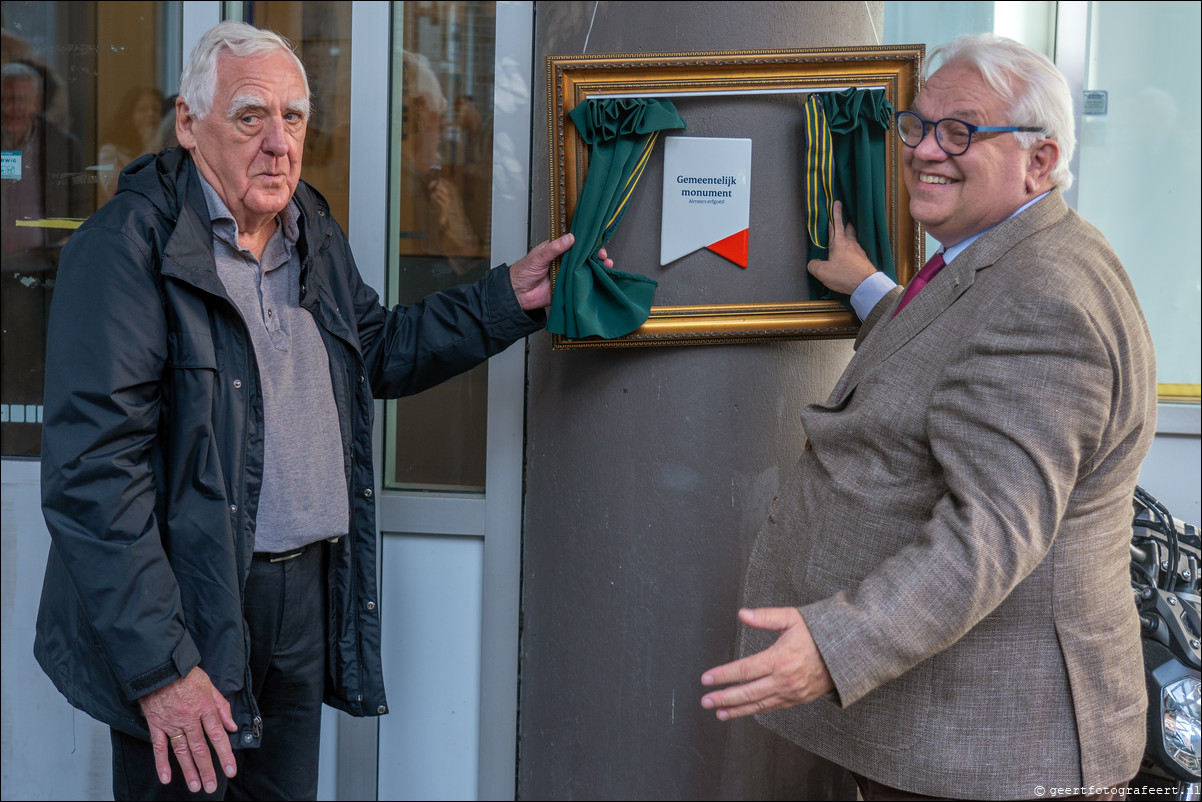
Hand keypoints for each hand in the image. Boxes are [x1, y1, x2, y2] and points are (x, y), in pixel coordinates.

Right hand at [138, 667, 237, 792]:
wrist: (160, 667)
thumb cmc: (186, 674)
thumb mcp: (210, 686)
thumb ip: (222, 707)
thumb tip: (232, 727)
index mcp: (205, 708)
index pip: (218, 736)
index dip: (225, 755)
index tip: (230, 770)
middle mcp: (189, 718)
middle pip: (200, 748)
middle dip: (207, 770)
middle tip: (212, 786)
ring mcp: (171, 723)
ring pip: (182, 751)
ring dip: (189, 770)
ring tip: (195, 786)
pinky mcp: (156, 725)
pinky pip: (159, 747)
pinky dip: (161, 763)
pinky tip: (166, 778)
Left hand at [509, 234, 613, 311]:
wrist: (517, 294)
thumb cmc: (523, 271)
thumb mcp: (539, 256)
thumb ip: (554, 248)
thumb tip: (570, 238)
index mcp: (558, 251)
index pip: (576, 245)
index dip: (588, 244)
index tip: (597, 244)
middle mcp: (565, 263)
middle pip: (584, 258)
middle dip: (597, 256)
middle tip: (603, 256)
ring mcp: (567, 276)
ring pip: (585, 271)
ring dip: (597, 269)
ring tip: (606, 266)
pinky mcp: (568, 289)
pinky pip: (581, 286)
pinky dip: (591, 283)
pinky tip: (600, 280)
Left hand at [699, 607, 834, 720]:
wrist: (846, 653)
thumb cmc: (818, 633)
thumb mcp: (792, 618)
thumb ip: (765, 617)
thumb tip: (742, 614)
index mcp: (780, 658)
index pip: (744, 670)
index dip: (723, 675)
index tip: (706, 679)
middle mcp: (784, 679)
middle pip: (747, 692)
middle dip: (724, 697)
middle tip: (705, 700)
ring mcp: (791, 692)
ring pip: (758, 704)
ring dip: (737, 709)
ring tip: (719, 712)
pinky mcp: (797, 699)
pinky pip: (772, 707)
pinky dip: (755, 711)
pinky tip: (743, 711)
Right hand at [806, 201, 876, 294]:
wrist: (866, 284)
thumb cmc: (844, 275)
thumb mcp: (822, 272)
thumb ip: (814, 265)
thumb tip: (813, 263)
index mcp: (839, 243)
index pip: (835, 224)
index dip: (835, 213)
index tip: (837, 203)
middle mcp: (850, 244)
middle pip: (848, 229)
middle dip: (845, 222)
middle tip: (844, 219)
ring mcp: (859, 251)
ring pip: (853, 240)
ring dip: (850, 236)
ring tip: (847, 237)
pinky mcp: (864, 260)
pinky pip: (857, 251)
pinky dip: (853, 250)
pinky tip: (851, 255)